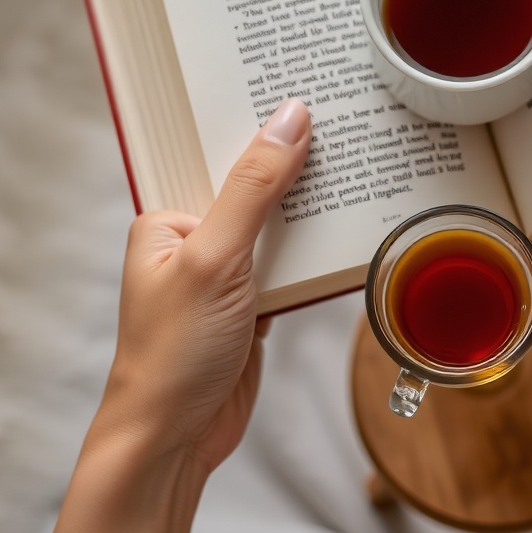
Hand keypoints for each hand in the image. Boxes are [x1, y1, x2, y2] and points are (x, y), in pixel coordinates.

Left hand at [48, 97, 310, 532]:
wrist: (174, 442)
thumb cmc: (172, 352)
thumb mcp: (216, 257)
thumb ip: (254, 188)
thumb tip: (289, 117)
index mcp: (169, 219)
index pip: (221, 156)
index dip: (262, 126)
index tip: (308, 90)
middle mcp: (197, 242)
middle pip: (258, 190)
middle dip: (298, 165)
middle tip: (349, 119)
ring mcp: (228, 276)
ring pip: (281, 229)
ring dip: (315, 212)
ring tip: (363, 163)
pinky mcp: (255, 307)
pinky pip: (294, 267)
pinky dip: (320, 255)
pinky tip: (353, 230)